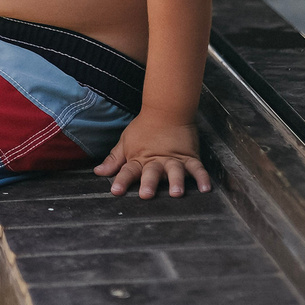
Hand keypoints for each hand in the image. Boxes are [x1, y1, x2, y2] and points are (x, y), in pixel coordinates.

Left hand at [94, 115, 210, 198]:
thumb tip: (98, 172)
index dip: (121, 181)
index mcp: (139, 159)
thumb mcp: (125, 143)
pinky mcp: (189, 157)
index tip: (115, 192)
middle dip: (148, 183)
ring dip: (176, 182)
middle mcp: (156, 161)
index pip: (128, 171)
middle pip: (151, 173)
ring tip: (177, 193)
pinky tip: (206, 188)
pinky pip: (197, 168)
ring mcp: (174, 160)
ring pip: (175, 171)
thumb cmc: (143, 128)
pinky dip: (202, 178)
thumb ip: (114, 160)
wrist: (166, 109)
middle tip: (146, 195)